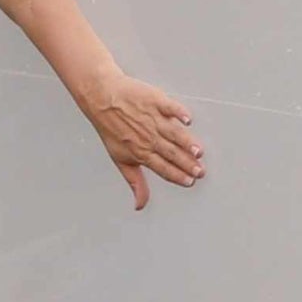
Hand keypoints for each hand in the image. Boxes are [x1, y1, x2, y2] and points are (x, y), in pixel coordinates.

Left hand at [80, 71, 204, 210]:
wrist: (100, 98)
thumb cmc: (110, 126)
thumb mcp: (120, 159)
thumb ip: (134, 181)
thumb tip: (139, 204)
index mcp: (140, 152)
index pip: (163, 168)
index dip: (177, 176)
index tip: (190, 181)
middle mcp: (148, 137)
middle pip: (171, 153)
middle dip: (187, 164)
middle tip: (200, 171)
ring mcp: (152, 119)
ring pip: (173, 134)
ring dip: (186, 143)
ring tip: (198, 151)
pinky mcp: (155, 100)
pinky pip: (169, 108)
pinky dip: (179, 114)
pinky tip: (187, 120)